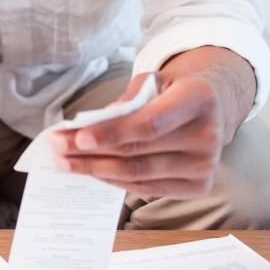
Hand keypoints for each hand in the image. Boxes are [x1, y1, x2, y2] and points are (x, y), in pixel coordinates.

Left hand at [52, 72, 228, 198]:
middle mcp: (208, 135)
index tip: (77, 138)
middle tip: (57, 149)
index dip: (111, 133)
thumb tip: (89, 127)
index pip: (149, 124)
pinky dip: (115, 181)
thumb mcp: (152, 82)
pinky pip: (147, 188)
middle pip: (138, 152)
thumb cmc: (173, 91)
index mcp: (199, 99)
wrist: (212, 108)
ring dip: (96, 170)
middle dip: (91, 153)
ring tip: (66, 163)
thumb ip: (125, 102)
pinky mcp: (199, 187)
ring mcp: (206, 166)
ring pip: (139, 174)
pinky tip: (92, 172)